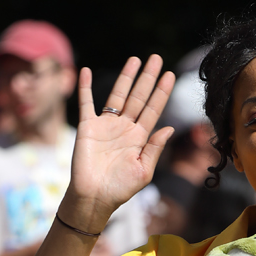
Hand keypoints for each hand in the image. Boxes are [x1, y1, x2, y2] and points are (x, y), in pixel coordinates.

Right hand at [63, 55, 175, 232]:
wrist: (94, 198)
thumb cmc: (120, 189)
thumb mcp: (143, 171)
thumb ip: (155, 149)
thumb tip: (169, 127)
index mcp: (139, 138)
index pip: (153, 110)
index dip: (161, 93)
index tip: (170, 75)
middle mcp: (124, 128)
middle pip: (139, 97)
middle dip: (148, 78)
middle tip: (156, 58)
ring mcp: (106, 125)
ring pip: (118, 95)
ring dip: (126, 77)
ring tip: (135, 59)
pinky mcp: (88, 127)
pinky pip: (86, 103)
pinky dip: (85, 87)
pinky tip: (87, 71)